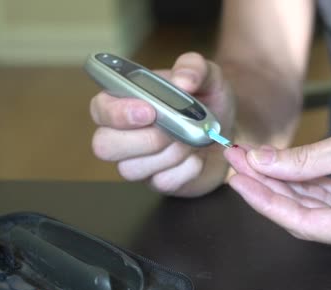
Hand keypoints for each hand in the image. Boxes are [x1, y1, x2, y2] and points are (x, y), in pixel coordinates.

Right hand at [90, 52, 234, 196]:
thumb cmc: (208, 99)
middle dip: (144, 140)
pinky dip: (185, 171)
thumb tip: (183, 81)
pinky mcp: (157, 181)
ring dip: (168, 155)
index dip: (118, 114)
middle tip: (174, 131)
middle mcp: (124, 133)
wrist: (229, 130)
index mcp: (126, 100)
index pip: (100, 109)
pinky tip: (196, 158)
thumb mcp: (207, 75)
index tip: (149, 111)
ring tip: (190, 141)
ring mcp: (139, 160)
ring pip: (130, 169)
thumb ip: (194, 67)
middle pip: (104, 146)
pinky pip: (161, 183)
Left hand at [224, 99, 330, 261]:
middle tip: (240, 161)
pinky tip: (282, 166)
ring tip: (253, 160)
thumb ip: (304, 160)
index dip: (265, 200)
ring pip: (315, 209)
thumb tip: (262, 163)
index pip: (302, 223)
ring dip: (285, 184)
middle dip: (270, 187)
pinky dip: (307, 184)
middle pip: (305, 217)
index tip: (239, 178)